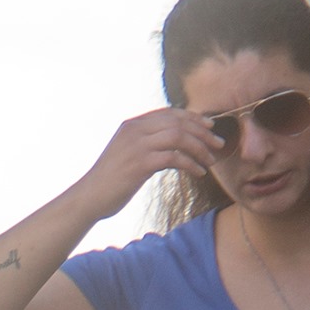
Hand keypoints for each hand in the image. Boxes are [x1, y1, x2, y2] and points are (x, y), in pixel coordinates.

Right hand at [84, 107, 225, 217]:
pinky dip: (190, 164)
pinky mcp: (140, 163)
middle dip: (202, 132)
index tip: (209, 127)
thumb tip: (170, 146)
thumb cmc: (111, 181)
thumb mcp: (127, 154)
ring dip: (199, 148)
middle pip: (177, 122)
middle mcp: (135, 130)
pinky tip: (199, 173)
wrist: (90, 196)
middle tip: (218, 144)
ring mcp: (137, 145)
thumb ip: (146, 144)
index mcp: (133, 125)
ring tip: (211, 161)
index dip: (192, 118)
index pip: (169, 113)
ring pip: (178, 136)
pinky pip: (174, 157)